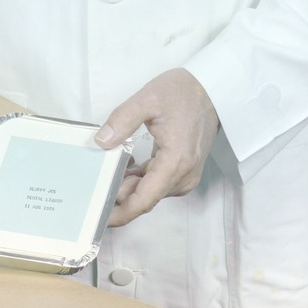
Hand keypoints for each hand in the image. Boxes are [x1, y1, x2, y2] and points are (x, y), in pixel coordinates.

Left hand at [94, 68, 219, 226]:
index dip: (120, 213)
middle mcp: (183, 176)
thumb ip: (122, 120)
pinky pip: (155, 185)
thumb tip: (102, 142)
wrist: (213, 89)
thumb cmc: (184, 92)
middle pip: (144, 199)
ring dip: (127, 186)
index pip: (144, 200)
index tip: (100, 218)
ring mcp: (185, 176)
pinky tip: (125, 168)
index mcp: (175, 162)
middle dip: (118, 196)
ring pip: (148, 193)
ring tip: (109, 169)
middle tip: (94, 183)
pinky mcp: (183, 172)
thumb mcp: (148, 98)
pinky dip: (138, 181)